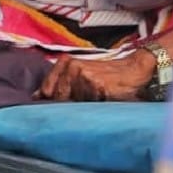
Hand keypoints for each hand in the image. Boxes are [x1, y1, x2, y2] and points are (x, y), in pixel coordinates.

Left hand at [38, 52, 156, 101]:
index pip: (45, 90)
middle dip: (65, 107)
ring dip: (82, 108)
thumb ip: (59, 83)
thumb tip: (36, 97)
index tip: (51, 110)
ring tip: (96, 100)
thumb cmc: (108, 76)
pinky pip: (88, 106)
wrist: (135, 71)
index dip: (48, 102)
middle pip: (58, 99)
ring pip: (72, 105)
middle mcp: (73, 68)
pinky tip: (102, 101)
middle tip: (84, 103)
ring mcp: (84, 76)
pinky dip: (94, 108)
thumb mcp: (81, 74)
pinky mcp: (97, 86)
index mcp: (66, 63)